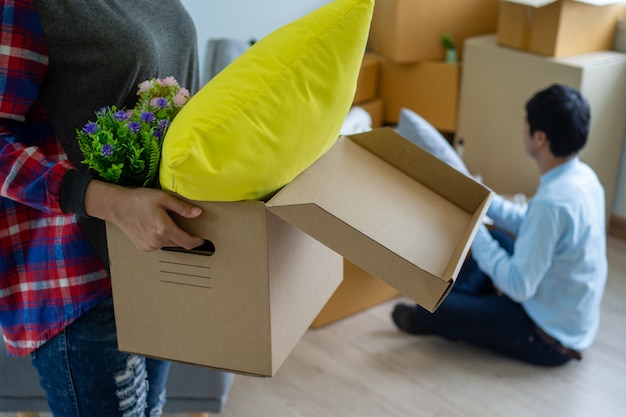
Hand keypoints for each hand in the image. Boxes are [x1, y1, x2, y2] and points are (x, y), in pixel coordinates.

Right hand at [85, 180, 203, 250]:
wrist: (116, 206)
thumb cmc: (138, 199)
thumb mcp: (163, 198)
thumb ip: (181, 207)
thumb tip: (198, 213)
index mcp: (164, 229)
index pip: (187, 242)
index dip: (197, 242)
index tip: (202, 239)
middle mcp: (157, 241)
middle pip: (178, 243)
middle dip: (184, 236)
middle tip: (182, 223)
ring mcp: (149, 245)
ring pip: (168, 244)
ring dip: (171, 236)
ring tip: (164, 222)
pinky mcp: (143, 247)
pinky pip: (158, 244)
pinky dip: (161, 238)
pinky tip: (155, 227)